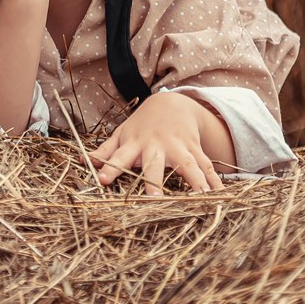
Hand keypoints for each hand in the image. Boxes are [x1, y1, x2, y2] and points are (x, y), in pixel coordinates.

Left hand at [90, 90, 226, 195]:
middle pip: (155, 165)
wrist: (171, 103)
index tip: (102, 180)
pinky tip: (221, 197)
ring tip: (202, 200)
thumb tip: (83, 161)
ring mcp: (179, 147)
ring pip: (188, 165)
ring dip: (195, 182)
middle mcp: (157, 146)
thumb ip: (104, 151)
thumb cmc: (141, 126)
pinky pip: (207, 166)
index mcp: (135, 144)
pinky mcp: (195, 149)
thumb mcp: (121, 135)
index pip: (119, 156)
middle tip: (155, 199)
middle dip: (154, 181)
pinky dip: (215, 182)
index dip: (110, 167)